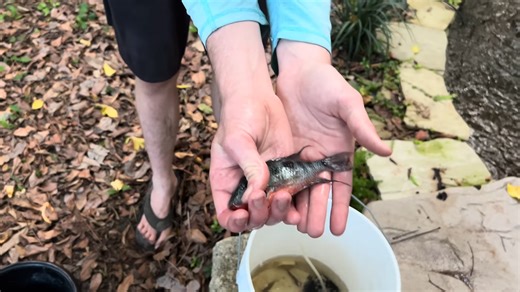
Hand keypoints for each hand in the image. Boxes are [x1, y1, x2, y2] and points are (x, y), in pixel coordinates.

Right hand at [209, 93, 302, 232]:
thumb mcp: (237, 141)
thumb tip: (258, 191)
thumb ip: (249, 166)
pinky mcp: (285, 175)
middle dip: (260, 214)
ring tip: (283, 196)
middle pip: (253, 218)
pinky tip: (297, 204)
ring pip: (272, 212)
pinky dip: (294, 206)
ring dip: (278, 211)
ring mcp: (266, 183)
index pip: (227, 215)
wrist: (258, 99)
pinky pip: (290, 198)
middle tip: (265, 197)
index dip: (235, 221)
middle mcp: (245, 187)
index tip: (244, 214)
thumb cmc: (238, 116)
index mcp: (226, 183)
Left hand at [275, 41, 391, 236]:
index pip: (341, 186)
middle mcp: (321, 158)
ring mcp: (300, 155)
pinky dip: (280, 189)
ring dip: (297, 207)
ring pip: (299, 187)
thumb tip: (387, 151)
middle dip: (317, 213)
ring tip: (294, 227)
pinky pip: (282, 174)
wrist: (299, 70)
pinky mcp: (283, 149)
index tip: (339, 230)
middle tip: (313, 234)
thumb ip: (363, 128)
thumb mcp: (348, 104)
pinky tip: (276, 204)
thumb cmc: (328, 84)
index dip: (340, 208)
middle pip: (318, 192)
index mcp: (340, 152)